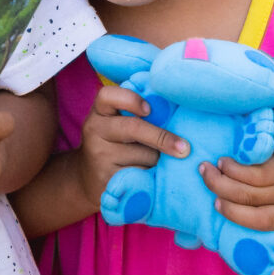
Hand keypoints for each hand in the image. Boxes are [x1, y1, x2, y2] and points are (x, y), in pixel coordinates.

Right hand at [76, 81, 188, 198]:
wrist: (89, 179)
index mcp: (100, 111)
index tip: (149, 110)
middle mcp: (94, 129)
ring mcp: (99, 155)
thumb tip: (178, 112)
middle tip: (184, 148)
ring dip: (157, 160)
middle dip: (162, 137)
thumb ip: (139, 115)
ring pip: (143, 155)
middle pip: (133, 127)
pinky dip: (151, 176)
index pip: (109, 95)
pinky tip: (148, 177)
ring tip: (153, 163)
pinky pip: (141, 175)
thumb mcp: (119, 125)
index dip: (132, 99)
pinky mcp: (107, 178)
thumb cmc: (116, 145)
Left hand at [206, 146, 273, 274]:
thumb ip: (266, 134)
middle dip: (222, 186)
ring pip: (262, 222)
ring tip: (215, 202)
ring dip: (233, 214)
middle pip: (253, 197)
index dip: (233, 169)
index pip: (257, 174)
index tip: (218, 161)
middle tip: (205, 174)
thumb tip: (241, 115)